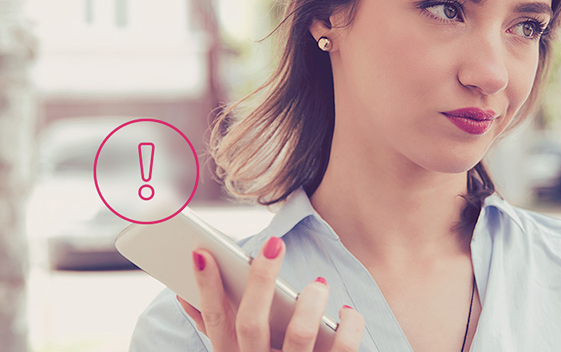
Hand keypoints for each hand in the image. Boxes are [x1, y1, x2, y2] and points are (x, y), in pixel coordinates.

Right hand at [177, 236, 364, 350]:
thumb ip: (214, 326)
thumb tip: (184, 295)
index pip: (214, 320)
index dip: (204, 287)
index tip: (202, 253)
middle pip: (251, 323)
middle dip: (260, 281)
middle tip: (274, 245)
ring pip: (299, 335)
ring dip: (309, 302)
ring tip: (318, 284)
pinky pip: (343, 349)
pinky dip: (349, 326)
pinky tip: (347, 312)